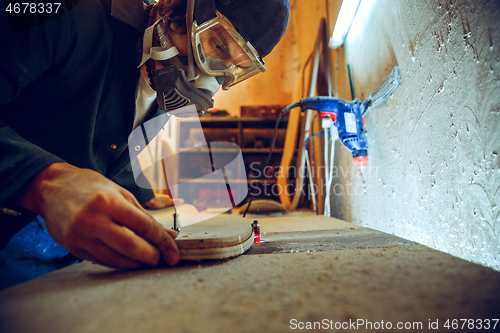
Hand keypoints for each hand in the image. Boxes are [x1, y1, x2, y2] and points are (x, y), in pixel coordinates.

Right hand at [16, 163, 179, 268]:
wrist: (51, 188)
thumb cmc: (90, 186)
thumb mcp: (120, 193)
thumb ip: (144, 216)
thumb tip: (168, 236)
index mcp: (110, 201)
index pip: (144, 226)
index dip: (163, 242)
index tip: (173, 253)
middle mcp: (94, 219)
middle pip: (131, 247)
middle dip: (151, 257)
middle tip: (162, 259)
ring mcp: (81, 235)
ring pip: (116, 259)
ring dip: (136, 264)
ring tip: (148, 261)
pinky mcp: (72, 247)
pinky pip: (102, 261)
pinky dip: (119, 263)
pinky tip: (129, 260)